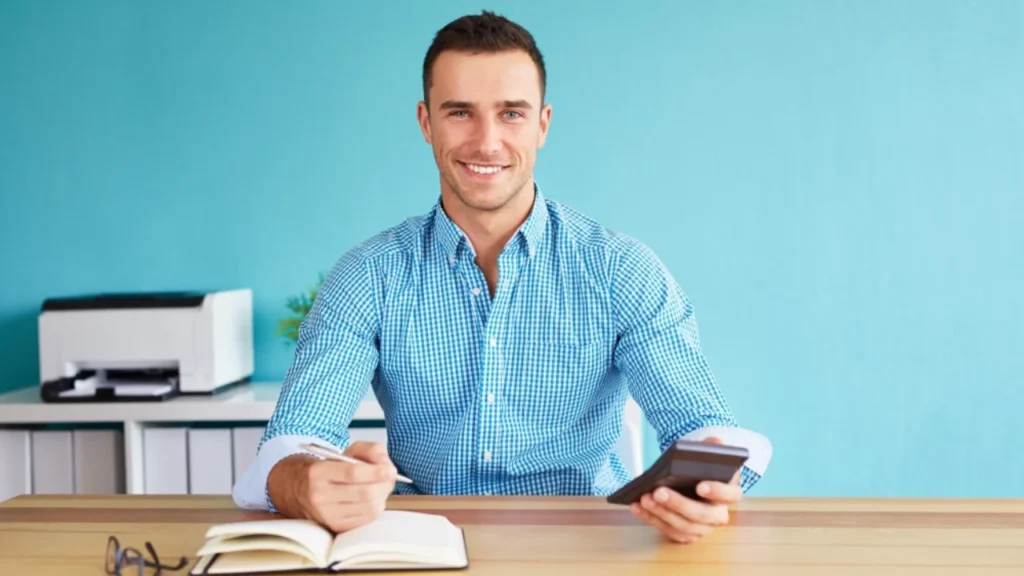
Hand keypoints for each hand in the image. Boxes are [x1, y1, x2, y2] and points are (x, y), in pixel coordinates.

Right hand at [268, 441, 396, 532]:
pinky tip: (372, 499)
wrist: (302, 491)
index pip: (352, 473)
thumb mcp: (346, 452)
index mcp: (319, 472)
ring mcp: (327, 514)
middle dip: (384, 485)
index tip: (390, 470)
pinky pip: (366, 519)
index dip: (376, 472)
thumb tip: (386, 466)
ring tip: (381, 487)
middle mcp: (320, 495)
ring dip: (382, 496)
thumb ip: (370, 450)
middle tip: (389, 478)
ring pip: (369, 508)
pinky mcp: (335, 527)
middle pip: (364, 493)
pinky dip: (376, 508)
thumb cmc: (331, 469)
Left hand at [629, 436, 742, 543]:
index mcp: (729, 493)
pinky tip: (636, 507)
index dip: (717, 491)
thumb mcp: (707, 456)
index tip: (700, 485)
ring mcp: (703, 528)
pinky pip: (668, 531)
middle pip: (702, 514)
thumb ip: (711, 448)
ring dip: (661, 513)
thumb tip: (715, 442)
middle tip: (658, 492)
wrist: (691, 481)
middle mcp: (719, 514)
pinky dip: (651, 519)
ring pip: (684, 526)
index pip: (730, 494)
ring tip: (644, 498)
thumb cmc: (700, 469)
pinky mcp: (686, 534)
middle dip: (678, 504)